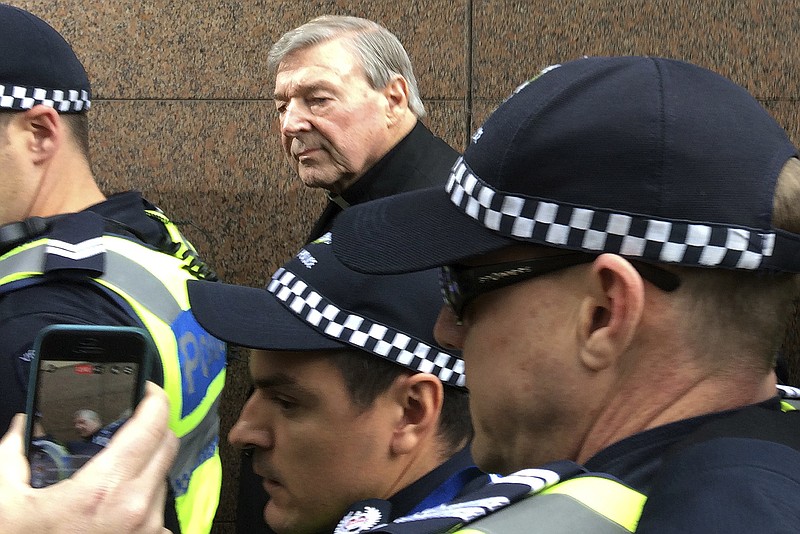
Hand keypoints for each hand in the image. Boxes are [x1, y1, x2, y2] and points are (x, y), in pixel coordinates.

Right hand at [0, 382, 177, 532]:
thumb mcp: (4, 500)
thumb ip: (14, 453)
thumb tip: (22, 426)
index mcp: (104, 488)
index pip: (152, 426)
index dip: (154, 400)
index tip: (148, 391)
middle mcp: (136, 507)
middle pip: (166, 445)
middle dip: (151, 429)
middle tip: (128, 425)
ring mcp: (148, 528)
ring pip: (164, 475)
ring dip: (147, 464)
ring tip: (113, 470)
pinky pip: (160, 507)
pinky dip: (144, 496)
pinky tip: (116, 501)